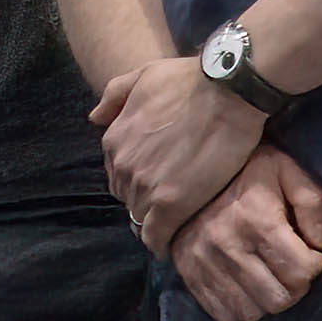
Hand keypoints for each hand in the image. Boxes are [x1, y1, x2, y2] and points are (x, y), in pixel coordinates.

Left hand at [93, 53, 267, 252]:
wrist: (227, 92)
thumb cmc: (189, 79)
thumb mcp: (143, 75)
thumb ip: (114, 96)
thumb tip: (95, 118)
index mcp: (115, 140)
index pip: (117, 175)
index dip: (137, 180)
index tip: (156, 183)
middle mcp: (124, 166)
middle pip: (128, 198)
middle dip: (145, 200)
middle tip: (170, 200)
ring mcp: (146, 187)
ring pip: (141, 218)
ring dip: (156, 221)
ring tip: (176, 220)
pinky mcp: (171, 205)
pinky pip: (157, 236)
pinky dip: (161, 243)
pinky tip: (170, 245)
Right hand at [169, 143, 321, 320]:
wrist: (187, 173)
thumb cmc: (246, 171)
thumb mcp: (286, 170)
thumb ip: (312, 204)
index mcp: (257, 219)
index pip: (301, 271)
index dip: (315, 264)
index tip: (310, 251)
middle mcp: (228, 247)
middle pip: (279, 299)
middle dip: (295, 287)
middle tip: (293, 267)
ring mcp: (205, 265)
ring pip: (252, 313)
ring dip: (268, 299)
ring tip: (270, 276)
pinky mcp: (190, 276)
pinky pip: (224, 314)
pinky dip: (241, 306)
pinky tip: (247, 284)